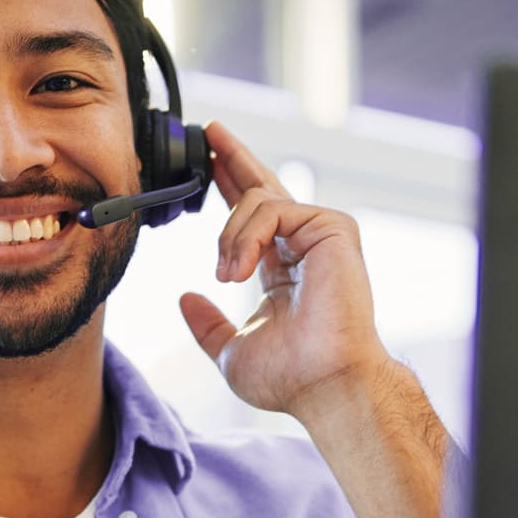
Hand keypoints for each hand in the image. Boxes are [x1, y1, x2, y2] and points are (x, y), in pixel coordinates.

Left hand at [178, 122, 391, 424]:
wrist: (324, 384)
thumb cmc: (290, 377)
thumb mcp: (231, 349)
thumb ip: (208, 324)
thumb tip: (185, 298)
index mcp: (284, 267)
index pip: (254, 216)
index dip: (229, 185)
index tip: (208, 164)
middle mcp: (304, 244)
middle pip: (265, 185)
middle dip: (233, 158)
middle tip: (208, 133)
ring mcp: (321, 233)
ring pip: (256, 200)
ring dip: (228, 237)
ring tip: (226, 275)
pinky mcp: (332, 227)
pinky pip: (272, 208)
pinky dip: (245, 237)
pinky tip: (240, 270)